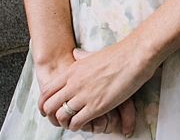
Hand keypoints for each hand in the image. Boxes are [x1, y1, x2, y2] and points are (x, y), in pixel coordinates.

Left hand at [38, 41, 152, 133]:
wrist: (135, 55)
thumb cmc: (119, 54)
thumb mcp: (93, 54)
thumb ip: (82, 57)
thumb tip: (76, 54)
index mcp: (72, 71)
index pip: (47, 90)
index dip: (44, 102)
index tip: (47, 108)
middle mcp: (74, 84)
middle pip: (49, 105)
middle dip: (51, 114)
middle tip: (58, 118)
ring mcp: (84, 95)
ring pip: (61, 116)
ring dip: (64, 122)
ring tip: (71, 123)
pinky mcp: (96, 106)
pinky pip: (77, 122)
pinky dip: (76, 126)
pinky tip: (82, 124)